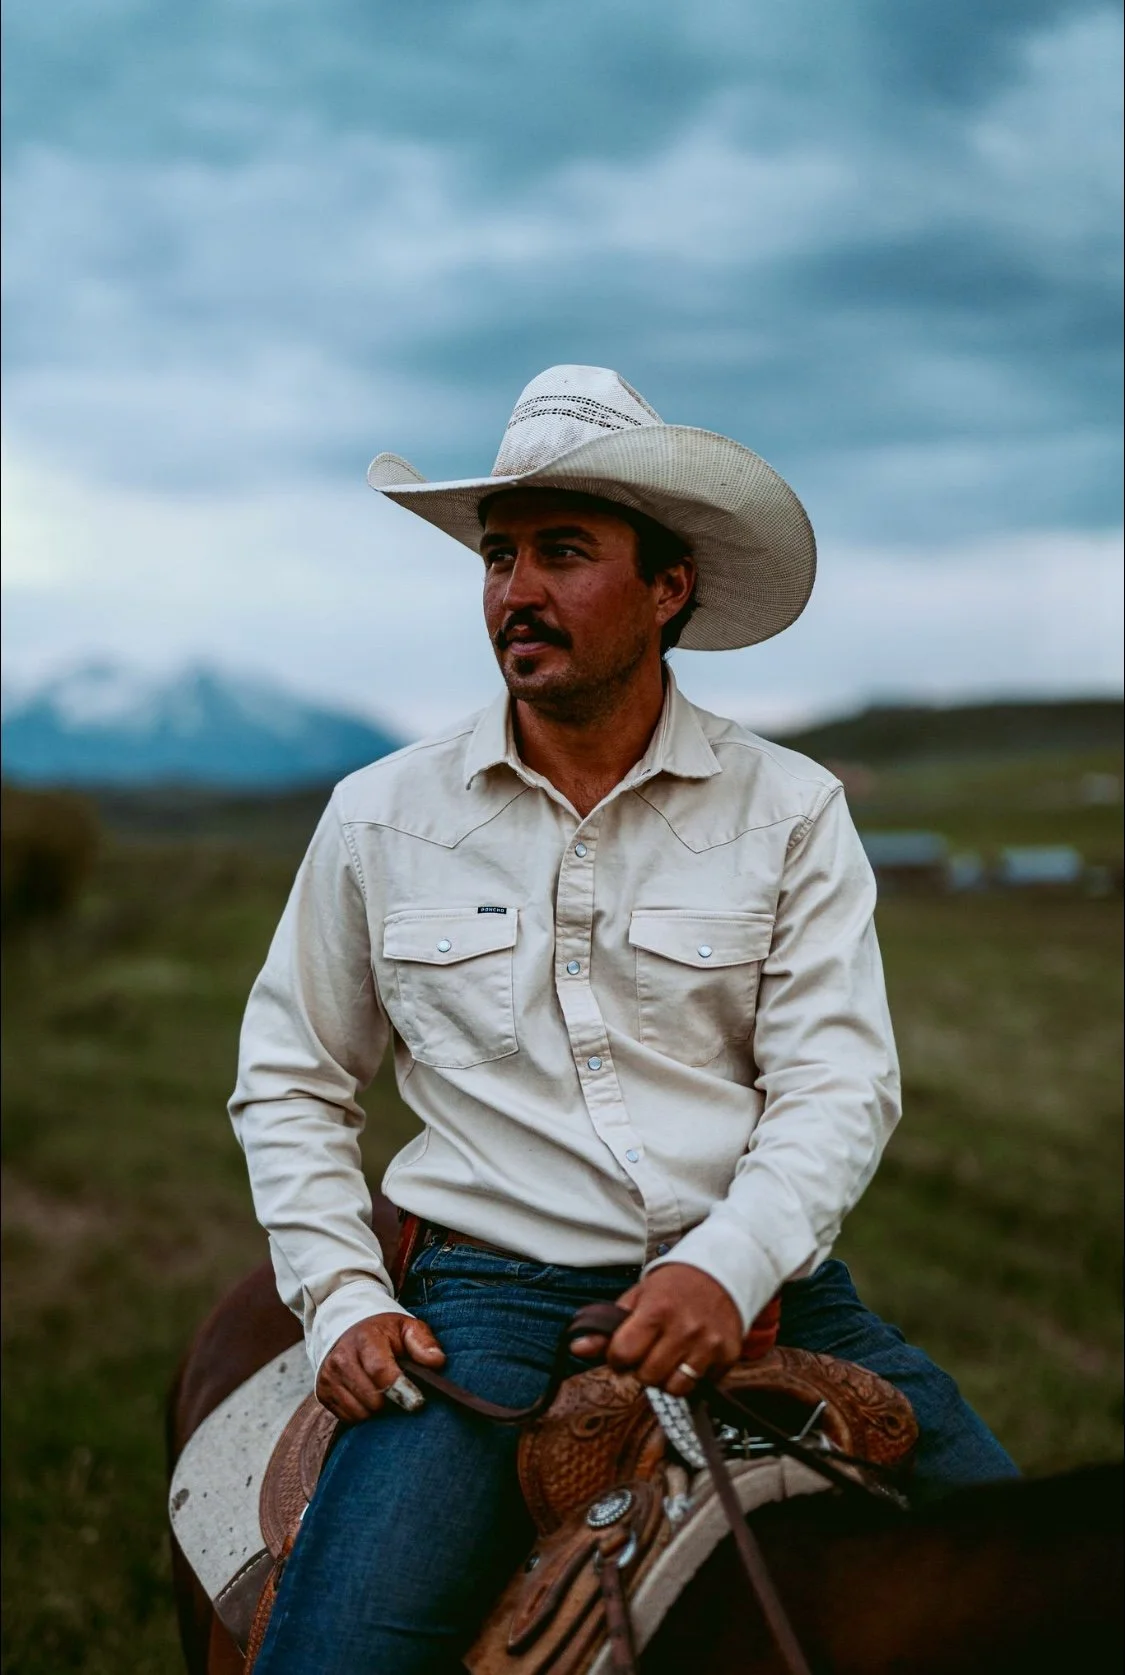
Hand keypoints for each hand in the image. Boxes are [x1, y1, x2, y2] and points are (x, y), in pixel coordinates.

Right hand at [315, 1313, 444, 1422]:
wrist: (347, 1328)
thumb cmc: (384, 1332)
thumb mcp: (407, 1327)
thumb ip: (423, 1342)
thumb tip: (437, 1362)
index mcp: (365, 1339)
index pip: (380, 1371)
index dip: (400, 1390)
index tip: (417, 1403)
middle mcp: (341, 1358)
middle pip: (371, 1398)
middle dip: (391, 1401)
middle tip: (400, 1392)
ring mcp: (329, 1377)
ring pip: (359, 1412)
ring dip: (376, 1410)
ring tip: (384, 1393)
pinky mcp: (322, 1393)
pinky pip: (347, 1417)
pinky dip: (362, 1413)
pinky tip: (368, 1397)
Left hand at [571, 1264, 741, 1396]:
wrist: (723, 1270)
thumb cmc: (674, 1285)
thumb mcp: (638, 1297)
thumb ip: (607, 1326)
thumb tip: (576, 1349)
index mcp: (656, 1310)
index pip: (623, 1355)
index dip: (618, 1357)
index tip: (624, 1349)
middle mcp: (684, 1329)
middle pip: (648, 1377)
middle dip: (641, 1369)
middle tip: (648, 1352)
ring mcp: (708, 1344)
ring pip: (675, 1388)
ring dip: (666, 1378)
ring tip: (669, 1358)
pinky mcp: (728, 1355)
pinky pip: (701, 1385)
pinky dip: (692, 1376)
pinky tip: (691, 1356)